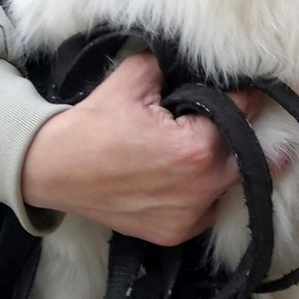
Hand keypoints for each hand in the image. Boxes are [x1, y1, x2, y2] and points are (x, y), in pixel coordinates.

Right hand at [20, 49, 236, 246]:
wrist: (54, 168)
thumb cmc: (93, 125)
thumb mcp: (133, 78)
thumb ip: (172, 68)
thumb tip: (195, 64)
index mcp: (195, 148)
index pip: (240, 115)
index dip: (243, 98)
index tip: (245, 90)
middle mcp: (199, 188)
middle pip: (245, 158)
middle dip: (241, 135)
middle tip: (237, 118)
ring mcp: (187, 217)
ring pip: (227, 187)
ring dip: (224, 166)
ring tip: (209, 146)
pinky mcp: (173, 234)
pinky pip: (206, 211)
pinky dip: (204, 193)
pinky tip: (189, 175)